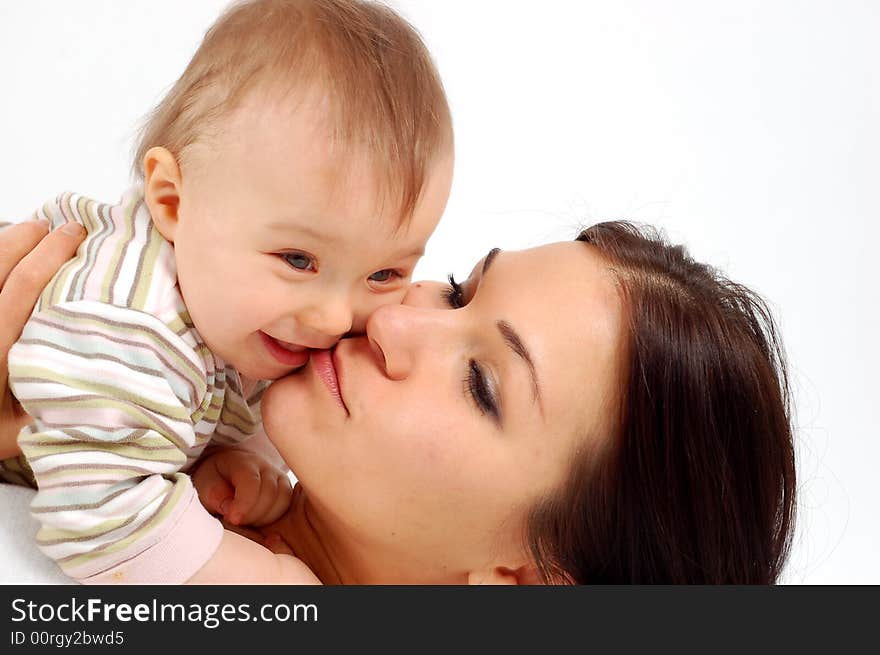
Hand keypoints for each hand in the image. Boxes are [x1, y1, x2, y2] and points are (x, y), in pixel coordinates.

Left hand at [0, 220, 84, 458]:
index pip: (26, 284)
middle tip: (62, 226)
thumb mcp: (25, 431)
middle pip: (1, 262)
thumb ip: (61, 405)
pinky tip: (6, 256)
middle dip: (32, 236)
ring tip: (34, 231)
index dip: (53, 252)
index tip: (77, 235)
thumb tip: (111, 381)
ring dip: (8, 240)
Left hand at [192, 447, 293, 526]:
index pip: (251, 482)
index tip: (233, 519)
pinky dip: (273, 518)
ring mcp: (279, 477)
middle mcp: (266, 467)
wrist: (225, 474)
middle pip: (269, 494)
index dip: (244, 504)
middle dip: (251, 515)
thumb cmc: (214, 480)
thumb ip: (215, 495)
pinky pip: (286, 508)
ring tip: (245, 520)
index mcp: (243, 461)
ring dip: (263, 519)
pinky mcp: (286, 490)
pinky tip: (257, 520)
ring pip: (281, 502)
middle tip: (234, 521)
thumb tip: (231, 510)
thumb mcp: (204, 485)